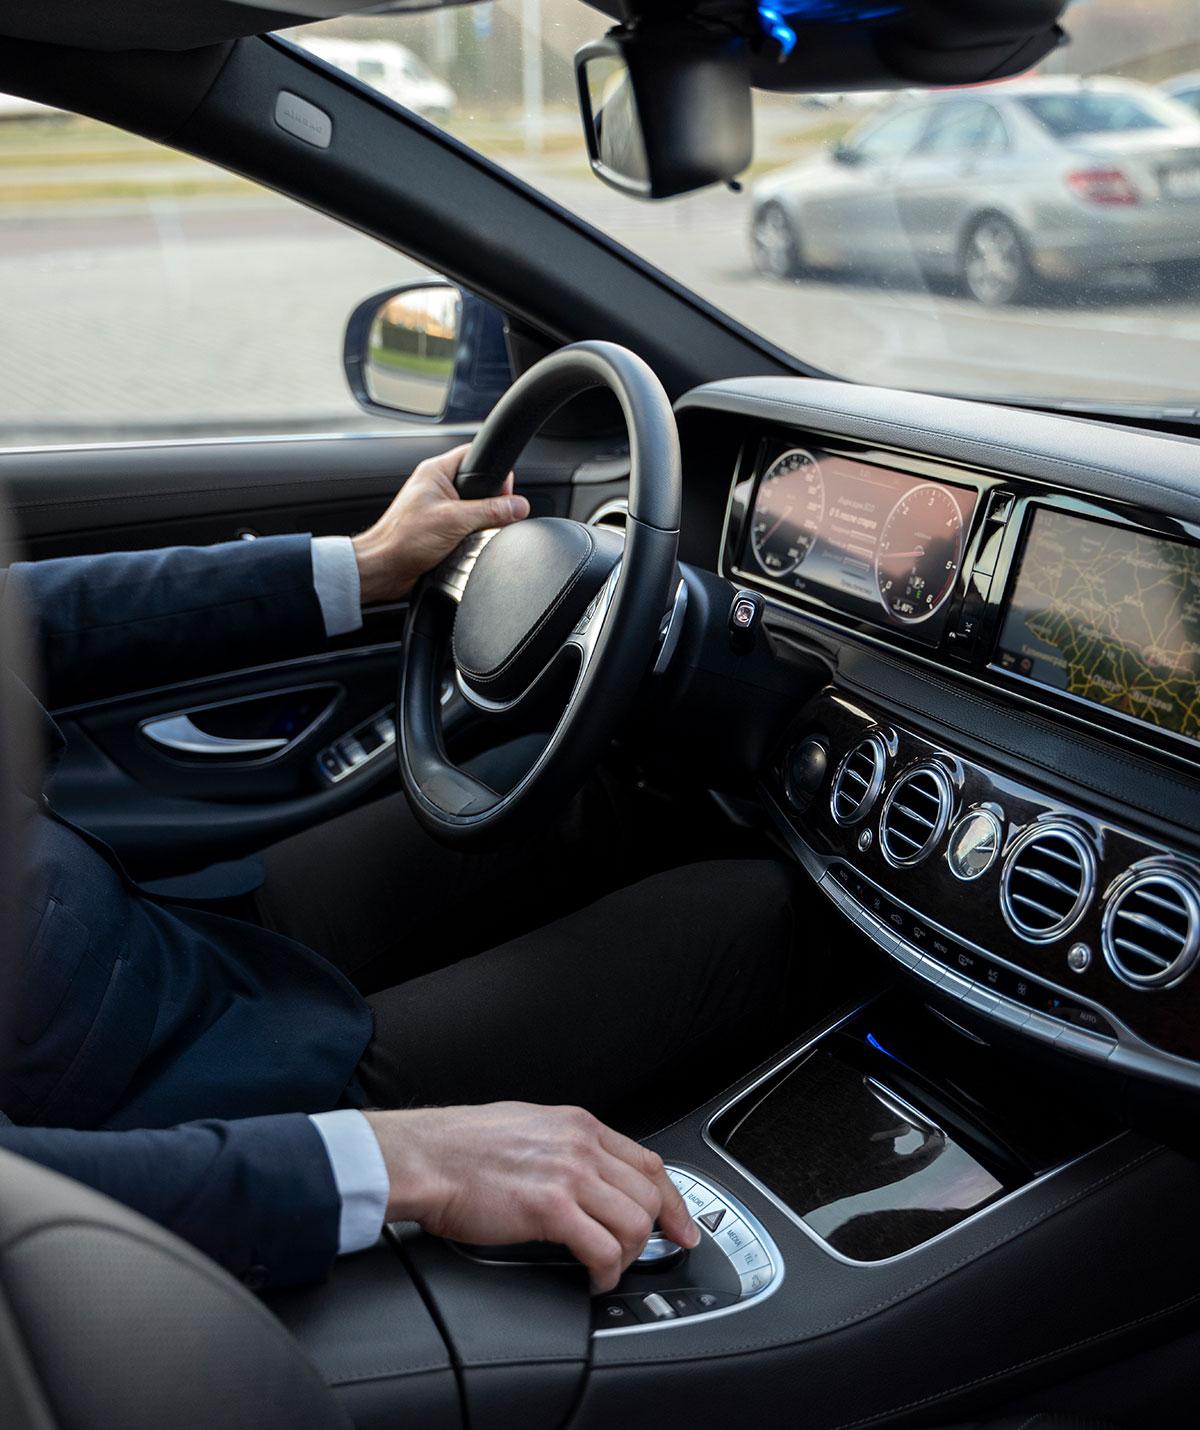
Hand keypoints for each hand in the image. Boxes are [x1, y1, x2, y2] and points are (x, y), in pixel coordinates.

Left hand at [352, 445, 529, 604]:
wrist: (383, 569)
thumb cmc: (402, 540)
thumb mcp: (454, 521)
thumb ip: (490, 512)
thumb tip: (518, 506)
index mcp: (436, 472)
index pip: (475, 455)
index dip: (494, 471)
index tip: (504, 493)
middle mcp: (437, 486)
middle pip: (479, 484)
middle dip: (490, 502)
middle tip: (486, 518)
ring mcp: (438, 507)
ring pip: (474, 508)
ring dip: (479, 522)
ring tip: (471, 534)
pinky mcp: (439, 528)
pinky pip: (466, 526)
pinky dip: (471, 535)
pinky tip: (466, 545)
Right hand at [363, 1102, 698, 1292]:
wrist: (425, 1157)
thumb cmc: (460, 1146)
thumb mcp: (526, 1126)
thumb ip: (562, 1145)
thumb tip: (584, 1173)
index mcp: (577, 1125)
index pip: (648, 1161)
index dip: (672, 1199)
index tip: (681, 1225)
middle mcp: (580, 1145)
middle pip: (648, 1194)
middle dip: (652, 1234)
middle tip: (638, 1258)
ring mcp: (569, 1175)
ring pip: (634, 1223)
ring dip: (628, 1256)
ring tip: (607, 1268)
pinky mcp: (551, 1208)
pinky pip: (604, 1250)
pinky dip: (607, 1273)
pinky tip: (593, 1279)